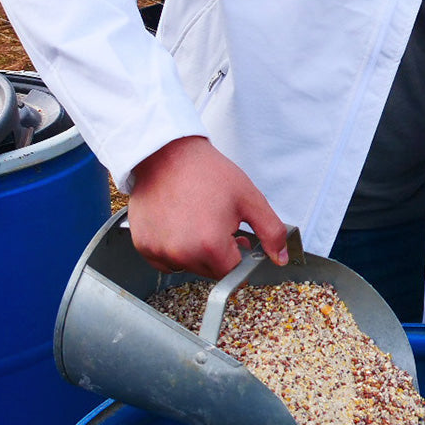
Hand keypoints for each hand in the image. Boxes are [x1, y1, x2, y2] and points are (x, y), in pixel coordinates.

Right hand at [127, 136, 287, 279]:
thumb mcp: (249, 198)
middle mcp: (181, 254)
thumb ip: (271, 231)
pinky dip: (174, 248)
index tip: (236, 235)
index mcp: (210, 246)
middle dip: (218, 252)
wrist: (168, 154)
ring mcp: (159, 251)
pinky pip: (166, 260)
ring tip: (196, 219)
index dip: (238, 251)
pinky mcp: (143, 246)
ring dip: (195, 252)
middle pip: (210, 271)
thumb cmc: (209, 173)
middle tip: (216, 221)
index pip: (233, 271)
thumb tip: (280, 259)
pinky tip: (178, 222)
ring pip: (188, 266)